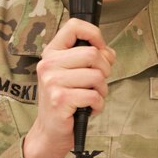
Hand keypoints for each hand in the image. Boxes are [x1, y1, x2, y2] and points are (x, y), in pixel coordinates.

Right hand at [22, 18, 114, 157]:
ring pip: (96, 75)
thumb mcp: (75, 74)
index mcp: (51, 53)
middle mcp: (48, 64)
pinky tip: (88, 108)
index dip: (94, 34)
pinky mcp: (60, 99)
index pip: (74, 26)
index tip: (100, 48)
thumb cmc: (65, 100)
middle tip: (97, 83)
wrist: (50, 131)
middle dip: (104, 69)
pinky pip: (94, 95)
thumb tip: (109, 53)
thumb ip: (91, 59)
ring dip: (101, 90)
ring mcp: (52, 82)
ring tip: (91, 97)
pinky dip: (98, 104)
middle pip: (92, 53)